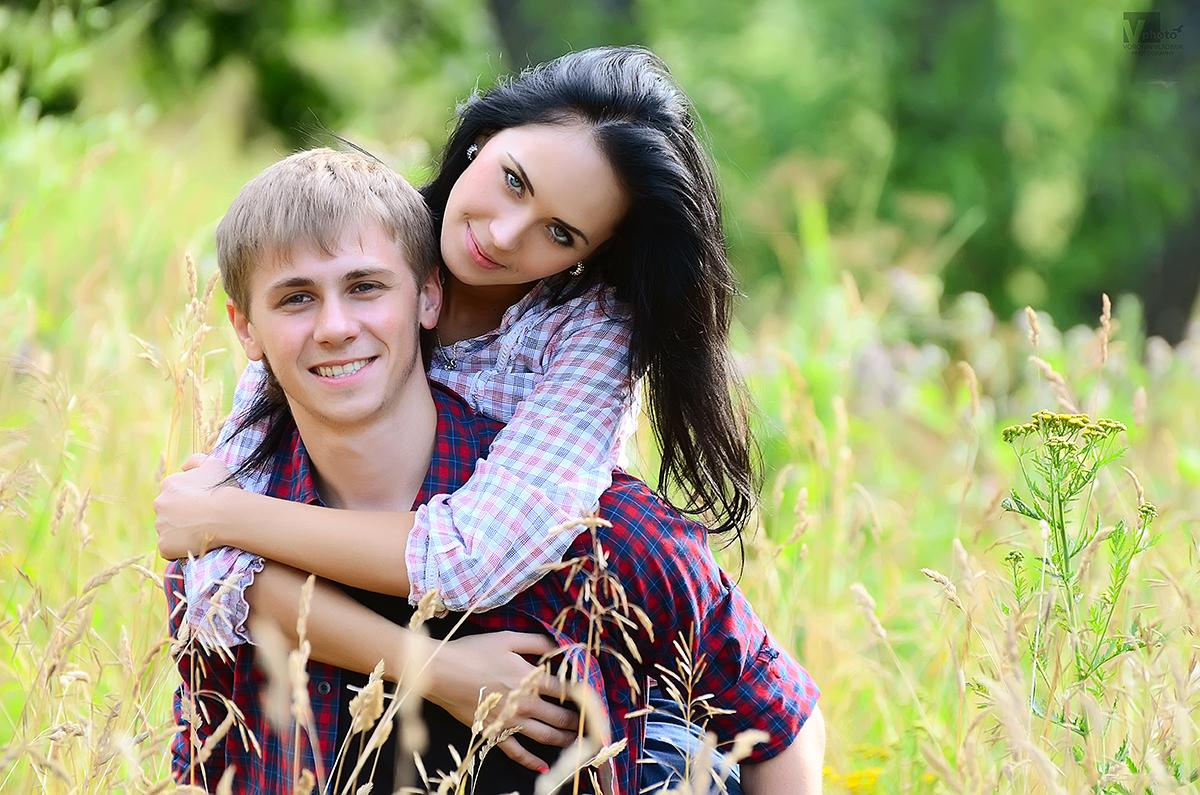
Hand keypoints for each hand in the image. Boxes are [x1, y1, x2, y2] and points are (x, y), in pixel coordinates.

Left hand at [154, 454, 237, 559]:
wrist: (227, 515)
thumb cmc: (223, 489)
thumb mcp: (213, 464)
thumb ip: (196, 460)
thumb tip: (183, 467)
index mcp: (168, 484)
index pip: (172, 494)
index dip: (187, 500)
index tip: (202, 504)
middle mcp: (159, 504)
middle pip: (167, 512)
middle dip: (181, 516)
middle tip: (202, 520)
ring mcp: (160, 526)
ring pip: (168, 531)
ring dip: (180, 532)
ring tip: (201, 533)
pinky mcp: (165, 545)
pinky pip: (169, 549)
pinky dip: (179, 549)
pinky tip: (195, 545)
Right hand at [431, 631, 580, 771]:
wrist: (440, 671)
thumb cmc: (473, 651)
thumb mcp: (507, 639)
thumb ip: (536, 642)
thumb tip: (560, 646)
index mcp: (531, 679)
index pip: (567, 690)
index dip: (584, 695)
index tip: (595, 700)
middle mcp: (525, 703)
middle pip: (560, 717)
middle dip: (578, 722)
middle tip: (591, 725)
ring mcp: (510, 721)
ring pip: (545, 736)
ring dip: (564, 740)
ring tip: (577, 742)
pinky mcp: (494, 732)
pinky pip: (516, 752)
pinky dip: (531, 761)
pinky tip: (543, 766)